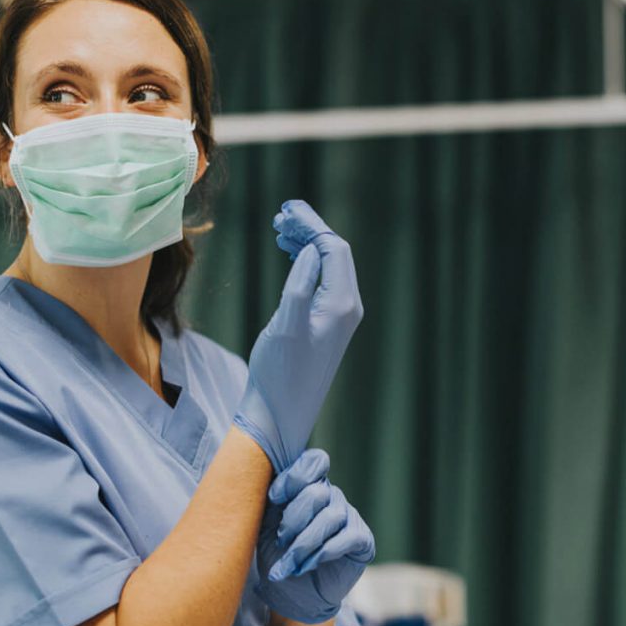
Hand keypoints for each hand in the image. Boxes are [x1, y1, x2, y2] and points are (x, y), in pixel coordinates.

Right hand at [232, 200, 362, 472]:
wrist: (279, 415)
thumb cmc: (278, 374)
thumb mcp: (285, 326)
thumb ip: (300, 285)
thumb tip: (310, 251)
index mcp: (341, 305)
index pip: (334, 248)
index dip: (311, 225)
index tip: (285, 211)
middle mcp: (347, 309)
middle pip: (335, 253)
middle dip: (309, 230)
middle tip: (280, 216)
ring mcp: (338, 318)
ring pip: (328, 267)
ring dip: (306, 245)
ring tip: (280, 231)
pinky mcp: (326, 327)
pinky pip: (322, 282)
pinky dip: (305, 264)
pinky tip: (289, 257)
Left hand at [255, 448, 374, 624]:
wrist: (290, 594)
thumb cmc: (276, 554)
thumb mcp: (266, 523)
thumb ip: (271, 499)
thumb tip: (267, 480)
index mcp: (308, 485)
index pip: (313, 462)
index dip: (293, 477)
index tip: (273, 498)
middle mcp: (331, 496)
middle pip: (317, 492)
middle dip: (293, 519)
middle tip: (280, 541)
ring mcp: (349, 516)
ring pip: (330, 517)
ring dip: (304, 543)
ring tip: (289, 563)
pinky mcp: (362, 540)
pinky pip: (347, 537)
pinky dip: (323, 552)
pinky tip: (307, 566)